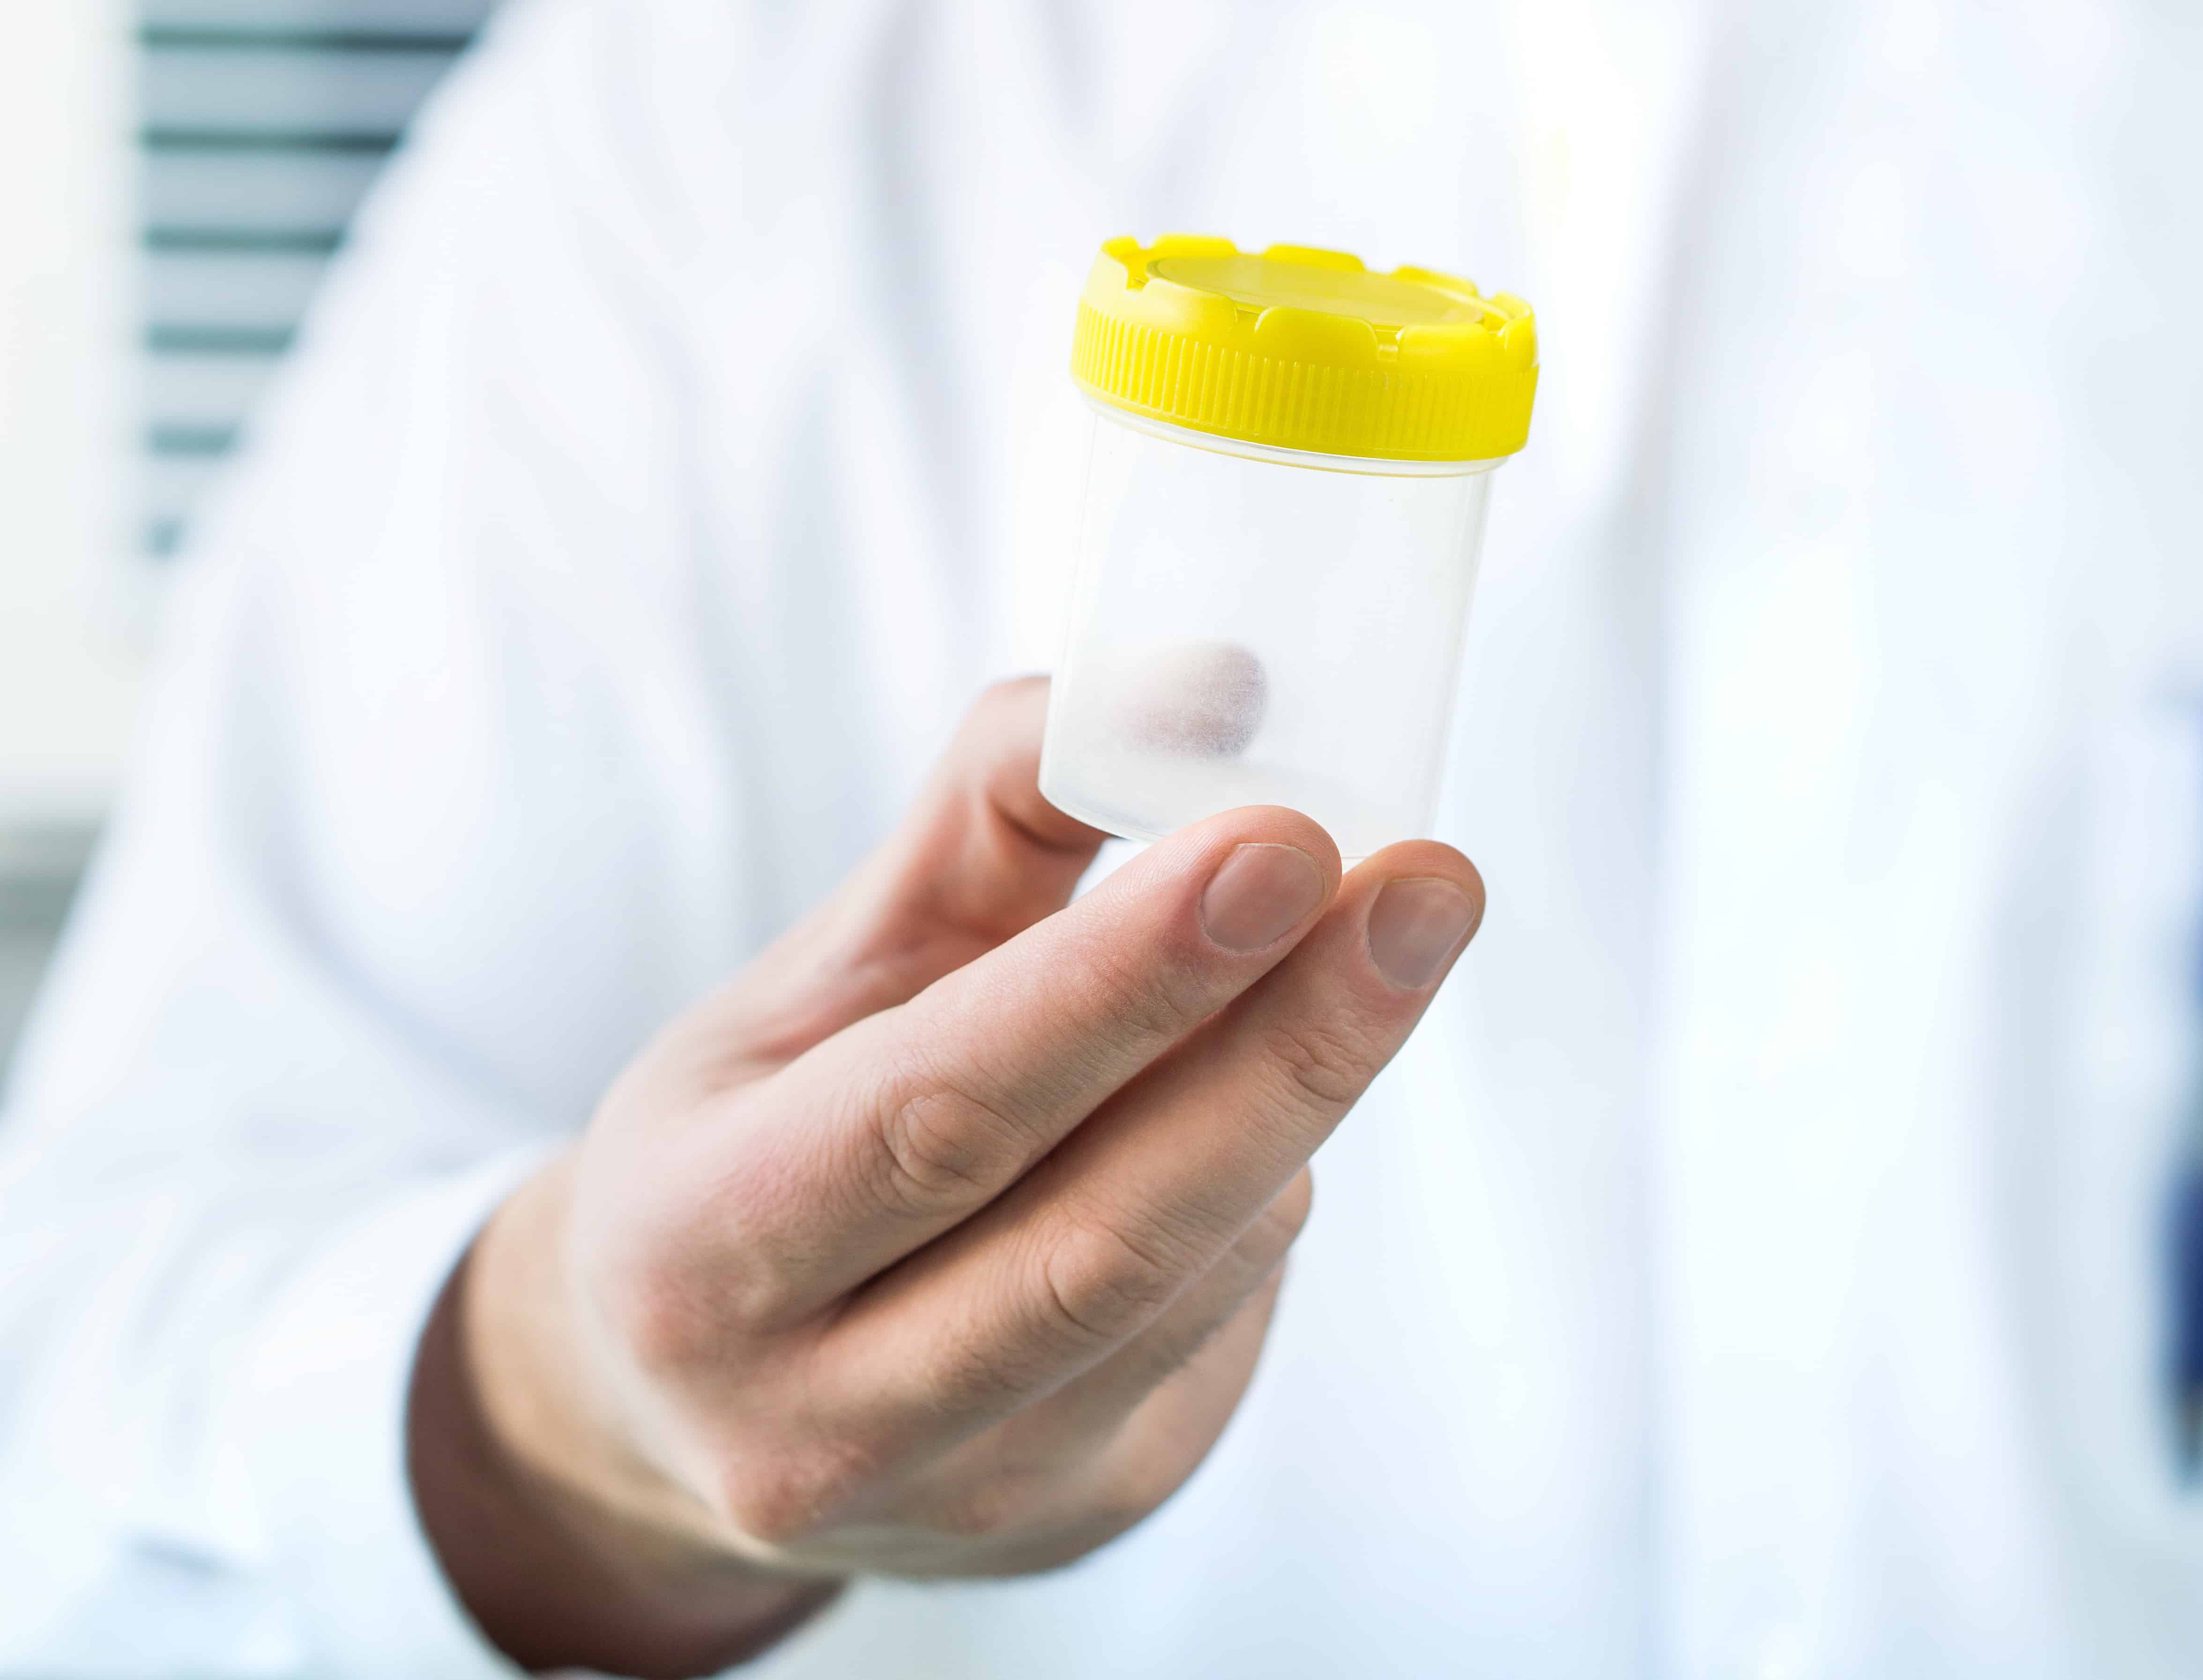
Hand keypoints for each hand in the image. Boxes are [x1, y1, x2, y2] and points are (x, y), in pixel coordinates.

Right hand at [409, 679, 1484, 1674]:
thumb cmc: (762, 1131)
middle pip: (1104, 1231)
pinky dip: (1260, 1185)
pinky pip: (1225, 1321)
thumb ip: (998, 811)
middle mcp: (819, 1416)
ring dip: (1287, 1099)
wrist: (700, 1390)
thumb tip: (1208, 688)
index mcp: (702, 1250)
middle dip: (1294, 1045)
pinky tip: (1246, 1108)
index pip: (945, 1107)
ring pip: (1194, 1273)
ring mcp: (964, 1496)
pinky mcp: (1083, 1513)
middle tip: (1431, 885)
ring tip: (1320, 961)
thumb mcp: (824, 966)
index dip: (1123, 979)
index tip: (1286, 838)